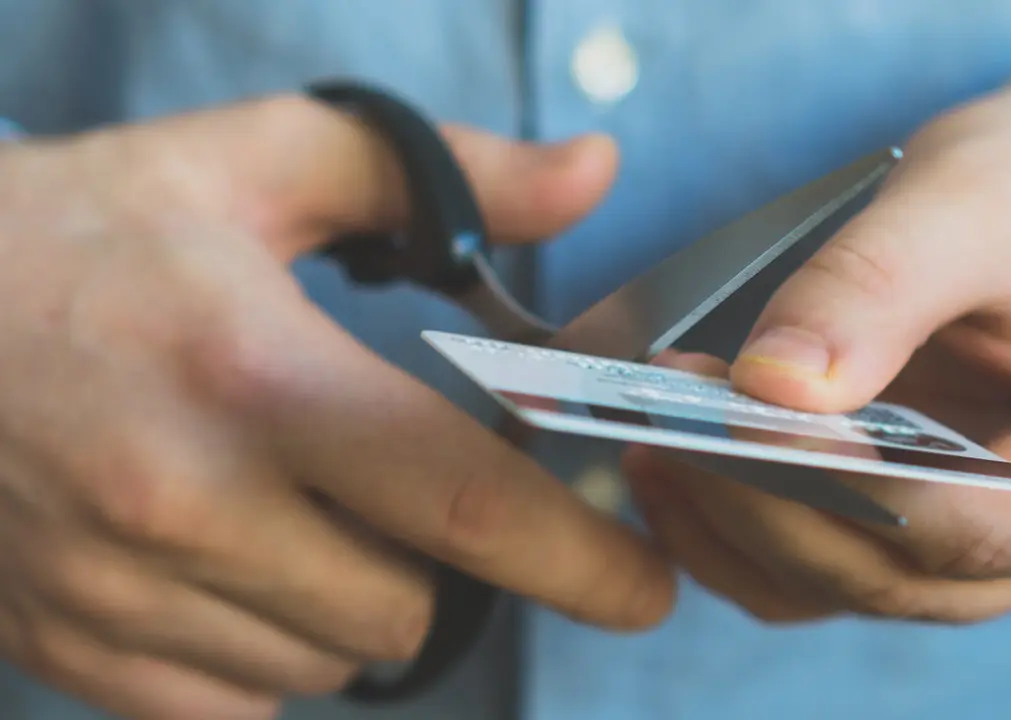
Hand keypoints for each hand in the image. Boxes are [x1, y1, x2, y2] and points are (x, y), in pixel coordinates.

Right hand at [0, 97, 672, 718]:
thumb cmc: (81, 232)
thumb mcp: (256, 163)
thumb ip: (442, 172)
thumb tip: (592, 174)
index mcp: (255, 375)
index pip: (463, 503)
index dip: (580, 560)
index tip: (645, 586)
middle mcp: (187, 502)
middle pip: (408, 608)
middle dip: (444, 564)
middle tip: (407, 490)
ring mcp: (119, 592)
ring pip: (326, 664)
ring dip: (354, 603)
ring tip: (302, 510)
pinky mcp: (70, 647)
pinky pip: (233, 707)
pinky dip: (268, 653)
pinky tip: (236, 567)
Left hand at [623, 46, 1010, 623]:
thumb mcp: (977, 203)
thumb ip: (878, 291)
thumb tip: (773, 387)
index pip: (979, 524)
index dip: (847, 483)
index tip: (737, 415)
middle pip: (895, 570)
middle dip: (766, 500)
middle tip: (664, 414)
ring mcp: (991, 559)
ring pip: (837, 585)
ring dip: (733, 520)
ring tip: (648, 430)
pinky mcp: (915, 542)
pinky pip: (806, 572)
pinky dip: (733, 527)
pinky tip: (671, 459)